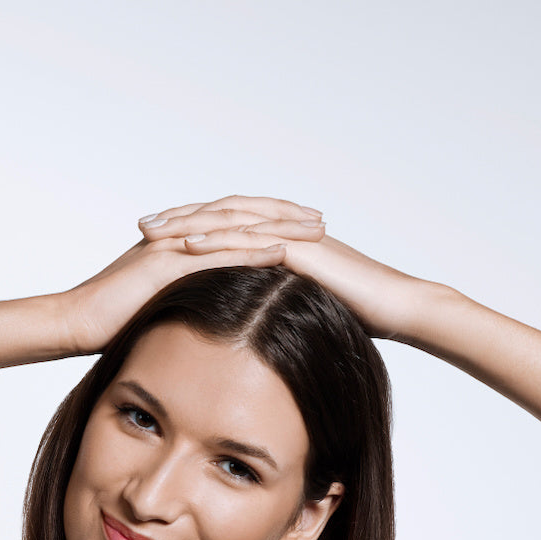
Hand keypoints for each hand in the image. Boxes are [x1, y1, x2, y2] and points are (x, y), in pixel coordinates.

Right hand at [64, 196, 323, 353]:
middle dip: (284, 216)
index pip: (235, 224)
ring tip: (314, 232)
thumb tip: (210, 311)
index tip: (305, 228)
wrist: (73, 321)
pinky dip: (250, 251)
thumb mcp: (159, 305)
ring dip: (278, 228)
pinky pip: (215, 253)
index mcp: (181, 242)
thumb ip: (184, 297)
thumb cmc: (111, 321)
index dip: (270, 223)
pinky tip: (280, 252)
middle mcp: (181, 235)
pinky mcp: (165, 263)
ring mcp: (173, 245)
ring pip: (235, 229)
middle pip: (242, 217)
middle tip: (321, 219)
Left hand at [137, 196, 438, 340]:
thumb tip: (256, 324)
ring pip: (230, 220)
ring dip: (188, 222)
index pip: (228, 227)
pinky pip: (251, 238)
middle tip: (142, 225)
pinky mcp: (300, 245)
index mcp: (281, 240)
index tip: (156, 239)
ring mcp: (291, 233)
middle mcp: (282, 229)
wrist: (399, 306)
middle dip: (180, 218)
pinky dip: (217, 239)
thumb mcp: (307, 307)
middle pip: (221, 215)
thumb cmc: (360, 313)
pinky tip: (188, 246)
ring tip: (152, 230)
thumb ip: (280, 305)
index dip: (192, 230)